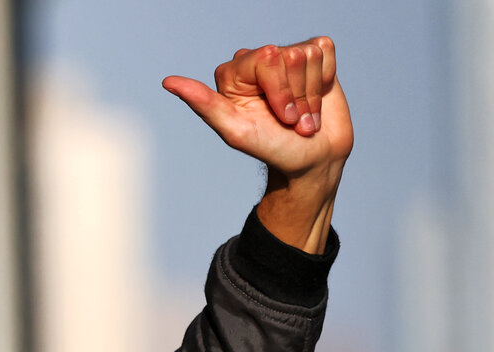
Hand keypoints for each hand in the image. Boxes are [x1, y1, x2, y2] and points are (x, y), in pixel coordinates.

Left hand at [164, 38, 352, 251]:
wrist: (311, 160)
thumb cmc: (272, 149)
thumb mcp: (235, 131)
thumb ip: (204, 104)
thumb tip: (168, 82)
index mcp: (234, 73)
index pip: (268, 57)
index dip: (279, 91)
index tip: (278, 118)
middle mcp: (257, 61)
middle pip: (290, 56)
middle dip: (296, 95)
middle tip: (289, 120)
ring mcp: (285, 57)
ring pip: (309, 55)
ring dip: (310, 94)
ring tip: (301, 116)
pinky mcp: (313, 57)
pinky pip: (325, 50)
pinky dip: (324, 80)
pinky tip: (314, 99)